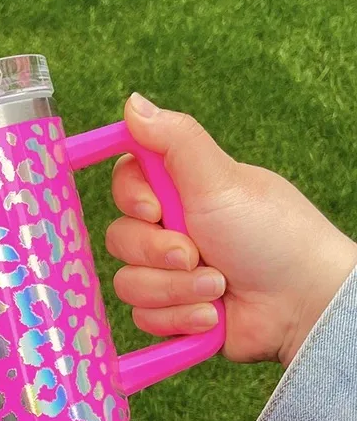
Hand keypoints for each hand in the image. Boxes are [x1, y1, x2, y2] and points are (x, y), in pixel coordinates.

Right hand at [108, 94, 356, 365]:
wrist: (301, 304)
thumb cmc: (271, 235)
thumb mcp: (220, 180)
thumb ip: (174, 140)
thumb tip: (132, 102)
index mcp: (179, 192)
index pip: (123, 185)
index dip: (131, 200)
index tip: (156, 209)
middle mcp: (168, 231)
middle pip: (119, 239)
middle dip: (160, 254)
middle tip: (199, 254)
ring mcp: (167, 275)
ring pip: (128, 284)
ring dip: (176, 290)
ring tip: (218, 288)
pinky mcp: (170, 313)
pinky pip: (143, 318)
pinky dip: (180, 318)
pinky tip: (213, 315)